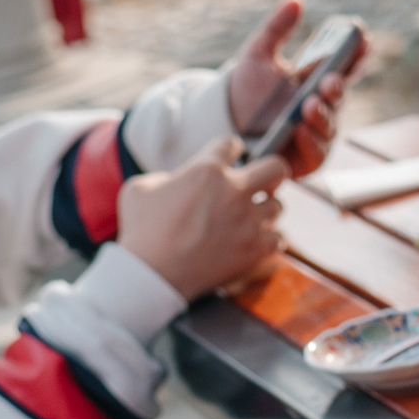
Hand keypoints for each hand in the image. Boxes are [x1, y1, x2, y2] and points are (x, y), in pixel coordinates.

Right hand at [118, 138, 289, 298]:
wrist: (150, 274)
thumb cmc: (141, 232)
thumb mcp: (140, 187)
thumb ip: (165, 177)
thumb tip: (176, 182)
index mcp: (206, 169)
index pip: (232, 144)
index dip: (231, 149)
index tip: (232, 157)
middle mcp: (234, 191)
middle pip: (276, 168)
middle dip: (272, 174)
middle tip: (265, 183)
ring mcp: (248, 221)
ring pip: (278, 206)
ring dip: (265, 211)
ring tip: (252, 218)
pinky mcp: (254, 250)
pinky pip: (279, 238)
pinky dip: (269, 239)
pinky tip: (256, 241)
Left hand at [226, 0, 354, 177]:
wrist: (224, 127)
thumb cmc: (248, 90)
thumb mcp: (257, 55)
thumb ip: (276, 29)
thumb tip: (296, 0)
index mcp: (319, 81)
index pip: (347, 66)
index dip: (358, 54)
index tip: (362, 38)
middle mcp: (323, 108)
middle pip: (339, 98)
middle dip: (337, 89)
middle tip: (329, 80)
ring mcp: (317, 134)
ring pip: (330, 126)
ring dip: (323, 116)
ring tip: (309, 105)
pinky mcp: (305, 160)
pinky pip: (316, 154)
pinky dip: (311, 143)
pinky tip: (301, 130)